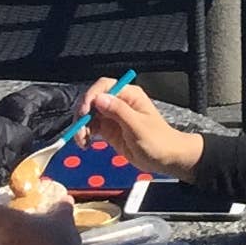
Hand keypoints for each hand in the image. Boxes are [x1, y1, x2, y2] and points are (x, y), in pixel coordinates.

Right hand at [81, 78, 203, 176]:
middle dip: (83, 114)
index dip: (91, 96)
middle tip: (80, 131)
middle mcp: (119, 103)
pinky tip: (86, 144)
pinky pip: (92, 128)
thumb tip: (99, 99)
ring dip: (82, 126)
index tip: (84, 112)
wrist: (165, 159)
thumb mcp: (138, 126)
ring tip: (82, 142)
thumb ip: (118, 112)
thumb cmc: (158, 140)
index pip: (105, 86)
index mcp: (129, 95)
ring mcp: (113, 117)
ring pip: (90, 115)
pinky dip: (85, 134)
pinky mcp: (109, 130)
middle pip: (93, 100)